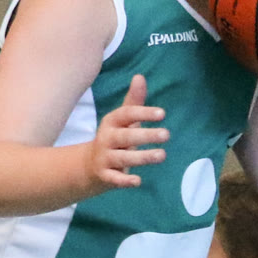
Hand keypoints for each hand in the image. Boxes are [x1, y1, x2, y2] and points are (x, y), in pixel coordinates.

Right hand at [88, 74, 167, 190]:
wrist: (90, 165)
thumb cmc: (115, 138)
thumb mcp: (123, 120)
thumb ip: (134, 101)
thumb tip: (140, 76)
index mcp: (112, 122)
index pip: (126, 114)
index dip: (143, 113)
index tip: (162, 114)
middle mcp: (107, 138)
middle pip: (126, 136)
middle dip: (146, 135)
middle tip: (167, 134)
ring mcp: (105, 158)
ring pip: (123, 158)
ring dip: (142, 157)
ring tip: (162, 155)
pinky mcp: (105, 176)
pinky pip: (115, 179)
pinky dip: (124, 180)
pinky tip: (138, 181)